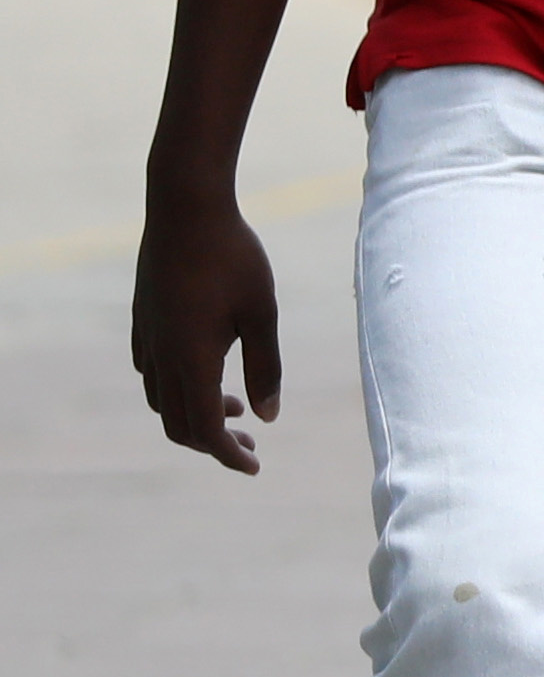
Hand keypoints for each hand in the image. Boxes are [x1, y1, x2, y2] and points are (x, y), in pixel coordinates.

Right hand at [130, 180, 282, 475]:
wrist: (185, 210)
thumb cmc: (234, 258)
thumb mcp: (263, 313)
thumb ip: (265, 366)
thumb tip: (268, 416)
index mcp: (191, 361)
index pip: (204, 430)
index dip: (228, 455)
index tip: (254, 466)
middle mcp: (161, 358)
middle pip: (178, 425)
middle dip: (214, 442)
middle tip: (252, 442)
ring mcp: (147, 339)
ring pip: (161, 401)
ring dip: (195, 414)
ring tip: (235, 406)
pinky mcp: (142, 322)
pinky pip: (152, 374)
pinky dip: (176, 390)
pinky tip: (204, 373)